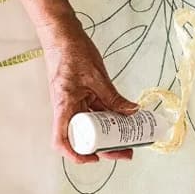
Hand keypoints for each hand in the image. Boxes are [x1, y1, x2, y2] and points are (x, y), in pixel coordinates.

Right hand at [39, 15, 137, 163]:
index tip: (96, 158)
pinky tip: (124, 120)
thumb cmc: (72, 52)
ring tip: (130, 140)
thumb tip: (133, 112)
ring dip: (108, 136)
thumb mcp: (97, 76)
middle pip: (81, 139)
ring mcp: (73, 104)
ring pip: (90, 128)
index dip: (76, 155)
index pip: (61, 139)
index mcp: (64, 106)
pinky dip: (108, 120)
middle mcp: (66, 109)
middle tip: (126, 153)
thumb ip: (113, 96)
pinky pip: (94, 114)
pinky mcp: (80, 97)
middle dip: (104, 149)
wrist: (63, 34)